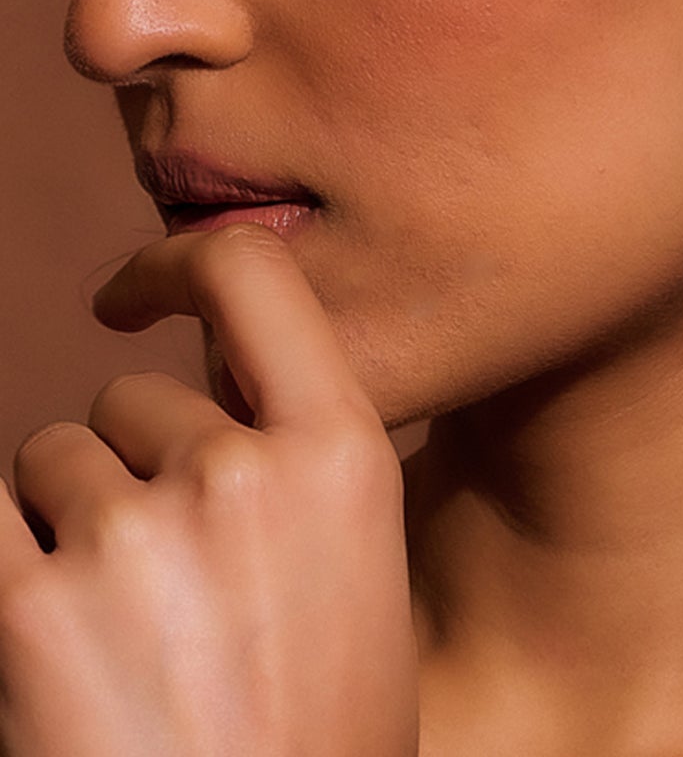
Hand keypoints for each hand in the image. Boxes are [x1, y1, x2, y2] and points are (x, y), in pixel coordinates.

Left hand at [0, 225, 418, 756]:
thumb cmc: (314, 745)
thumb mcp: (360, 584)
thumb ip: (300, 469)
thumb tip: (206, 391)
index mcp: (344, 458)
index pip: (256, 277)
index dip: (182, 262)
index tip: (137, 287)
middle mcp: (240, 474)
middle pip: (131, 400)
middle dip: (128, 470)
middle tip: (161, 598)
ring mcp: (131, 538)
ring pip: (51, 459)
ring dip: (59, 526)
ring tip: (110, 645)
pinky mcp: (26, 610)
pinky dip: (5, 561)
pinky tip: (42, 644)